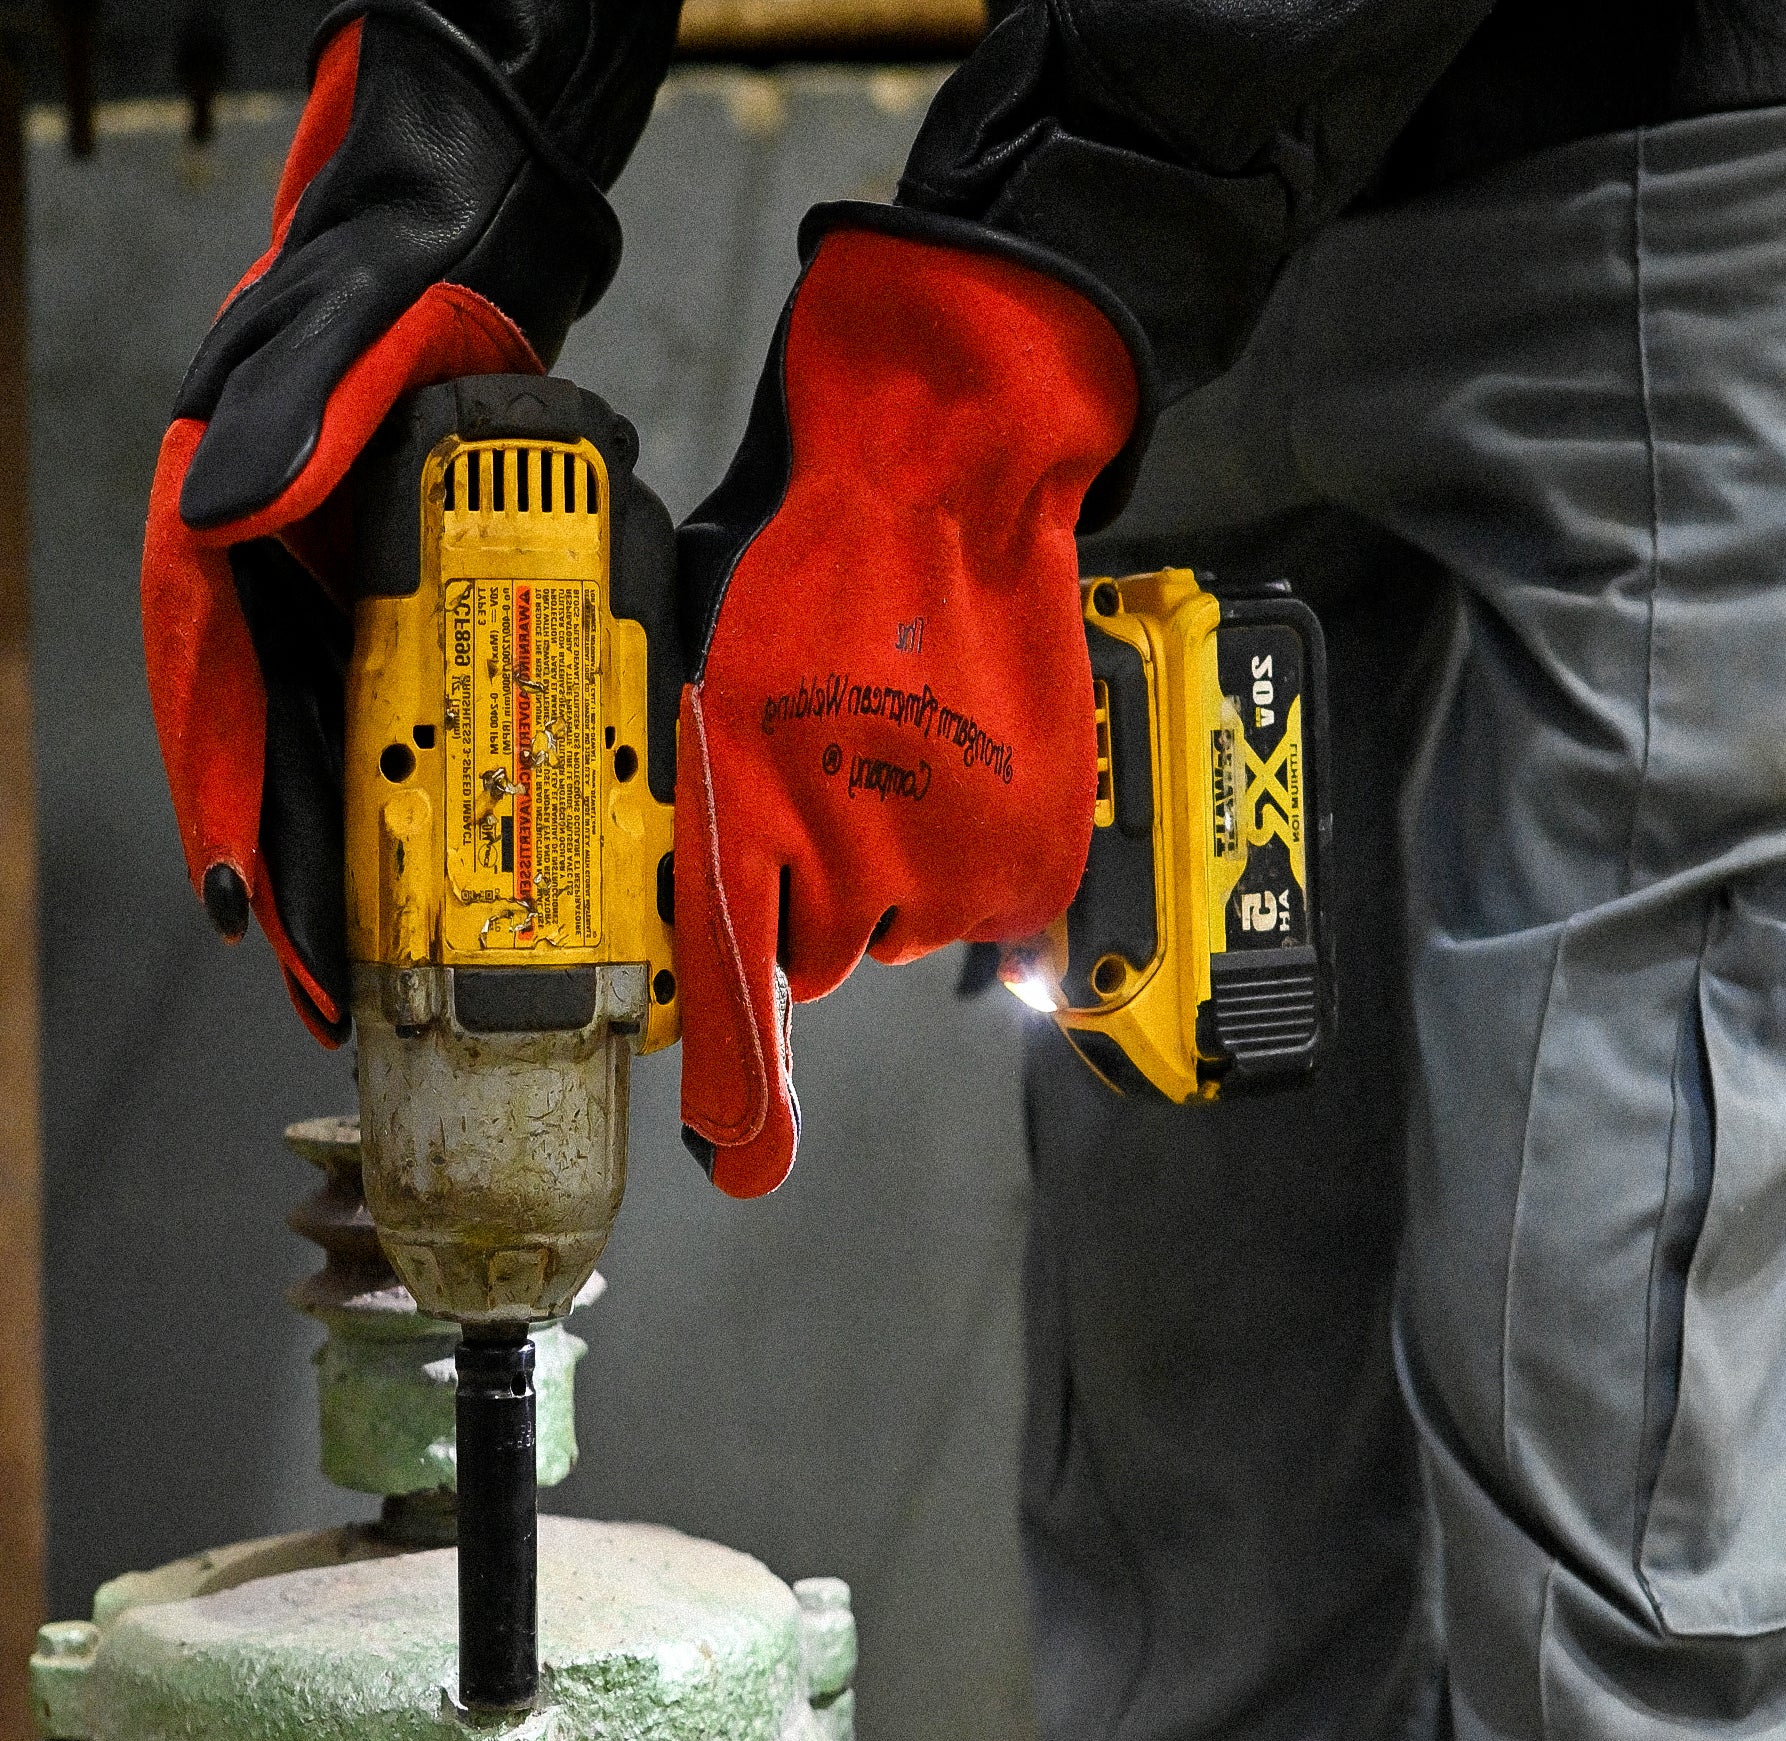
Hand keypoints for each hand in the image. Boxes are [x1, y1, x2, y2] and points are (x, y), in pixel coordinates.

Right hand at [142, 0, 676, 1039]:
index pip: (219, 706)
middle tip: (337, 993)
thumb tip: (213, 519)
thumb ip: (277, 419)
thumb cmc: (378, 269)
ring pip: (355, 752)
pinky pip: (428, 706)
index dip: (235, 819)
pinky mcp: (423, 594)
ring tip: (397, 971)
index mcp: (231, 543)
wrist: (467, 229)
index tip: (256, 920)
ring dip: (374, 864)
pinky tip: (480, 860)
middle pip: (287, 759)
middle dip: (310, 884)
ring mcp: (354, 598)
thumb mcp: (322, 329)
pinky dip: (446, 785)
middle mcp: (285, 590)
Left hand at [673, 205, 1150, 1195]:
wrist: (955, 497)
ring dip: (899, 875)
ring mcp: (941, 865)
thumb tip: (712, 897)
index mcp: (745, 805)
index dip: (736, 1066)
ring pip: (901, 928)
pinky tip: (961, 780)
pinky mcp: (1020, 862)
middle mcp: (843, 854)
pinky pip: (979, 908)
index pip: (730, 973)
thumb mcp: (720, 676)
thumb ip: (714, 800)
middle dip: (820, 900)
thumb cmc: (821, 568)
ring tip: (907, 766)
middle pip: (817, 957)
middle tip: (842, 799)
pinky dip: (970, 861)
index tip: (741, 1144)